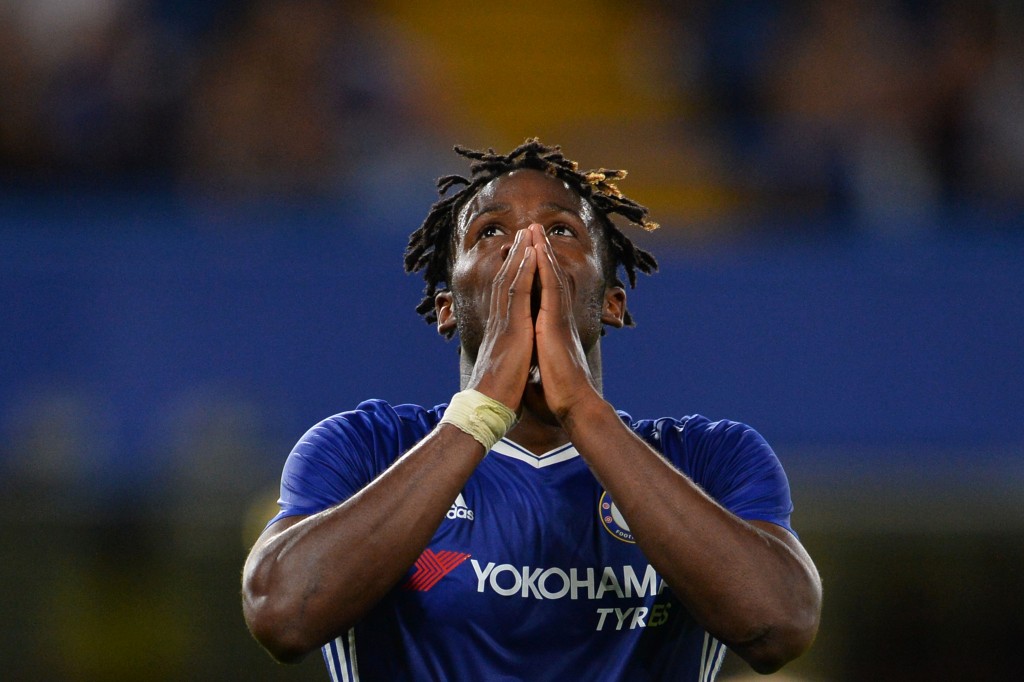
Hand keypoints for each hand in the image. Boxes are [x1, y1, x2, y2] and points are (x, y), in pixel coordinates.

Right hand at [465, 228, 537, 411]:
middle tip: (521, 234)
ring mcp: (504, 323)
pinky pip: (518, 292)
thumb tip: (513, 364)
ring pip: (510, 280)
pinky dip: (525, 271)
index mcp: (501, 334)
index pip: (506, 298)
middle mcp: (499, 323)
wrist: (488, 408)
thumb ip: (510, 361)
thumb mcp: (506, 372)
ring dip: (519, 255)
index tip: (519, 258)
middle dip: (514, 257)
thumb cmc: (496, 397)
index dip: (512, 276)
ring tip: (527, 233)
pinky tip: (531, 254)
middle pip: (505, 282)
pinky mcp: (512, 328)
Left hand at [530, 224, 601, 418]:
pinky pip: (551, 289)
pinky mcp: (556, 324)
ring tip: (535, 229)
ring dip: (543, 252)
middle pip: (549, 280)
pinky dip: (545, 268)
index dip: (537, 274)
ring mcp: (558, 320)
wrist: (573, 406)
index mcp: (552, 332)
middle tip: (534, 230)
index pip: (544, 297)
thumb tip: (528, 371)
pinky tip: (539, 250)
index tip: (530, 256)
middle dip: (541, 254)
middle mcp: (557, 321)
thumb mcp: (540, 376)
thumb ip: (535, 366)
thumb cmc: (558, 397)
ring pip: (551, 278)